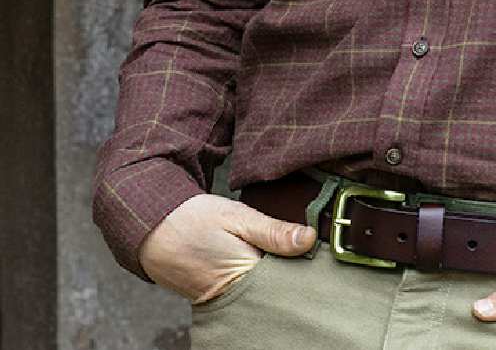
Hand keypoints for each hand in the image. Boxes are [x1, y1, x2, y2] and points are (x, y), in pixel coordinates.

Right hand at [137, 193, 316, 303]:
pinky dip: (257, 280)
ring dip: (274, 277)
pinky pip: (246, 292)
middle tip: (307, 253)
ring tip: (285, 257)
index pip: (287, 282)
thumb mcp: (238, 216)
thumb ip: (273, 231)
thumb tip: (308, 239)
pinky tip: (265, 265)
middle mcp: (235, 297)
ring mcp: (225, 300)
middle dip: (291, 275)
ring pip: (262, 292)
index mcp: (244, 277)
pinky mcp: (217, 298)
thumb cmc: (194, 220)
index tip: (321, 256)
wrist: (152, 227)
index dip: (305, 268)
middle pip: (276, 292)